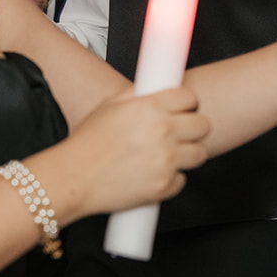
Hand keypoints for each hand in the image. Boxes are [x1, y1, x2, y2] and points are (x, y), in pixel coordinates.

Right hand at [57, 87, 209, 219]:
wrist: (73, 178)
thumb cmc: (85, 145)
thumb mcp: (108, 107)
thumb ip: (135, 96)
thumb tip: (152, 90)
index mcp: (150, 107)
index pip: (189, 97)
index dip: (186, 104)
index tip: (183, 109)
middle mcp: (162, 131)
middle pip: (203, 124)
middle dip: (193, 127)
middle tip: (181, 132)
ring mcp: (166, 160)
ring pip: (199, 153)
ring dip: (187, 154)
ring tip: (167, 155)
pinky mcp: (164, 185)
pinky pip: (182, 180)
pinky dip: (171, 179)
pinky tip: (153, 174)